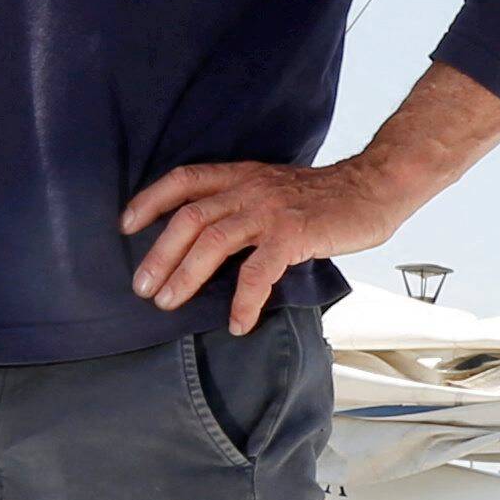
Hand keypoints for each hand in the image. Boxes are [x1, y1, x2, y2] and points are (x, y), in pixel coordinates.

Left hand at [122, 150, 406, 334]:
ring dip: (185, 275)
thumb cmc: (325, 198)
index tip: (126, 225)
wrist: (373, 188)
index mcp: (241, 177)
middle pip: (189, 218)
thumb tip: (210, 243)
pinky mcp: (294, 234)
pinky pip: (258, 272)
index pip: (184, 180)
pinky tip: (238, 322)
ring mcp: (270, 211)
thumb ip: (243, 206)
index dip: (150, 200)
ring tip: (168, 303)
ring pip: (213, 242)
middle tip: (142, 287)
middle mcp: (249, 189)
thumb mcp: (274, 189)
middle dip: (159, 254)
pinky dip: (244, 300)